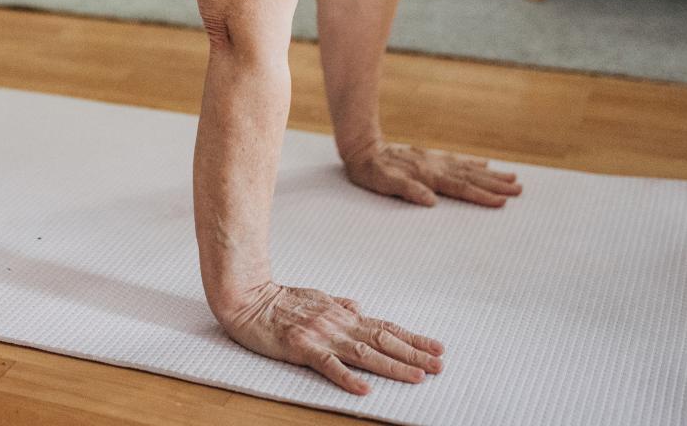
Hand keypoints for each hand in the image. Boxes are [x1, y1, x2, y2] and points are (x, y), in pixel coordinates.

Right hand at [213, 281, 443, 394]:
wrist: (246, 298)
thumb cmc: (279, 300)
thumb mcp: (316, 297)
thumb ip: (340, 305)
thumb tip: (361, 308)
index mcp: (342, 314)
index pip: (385, 327)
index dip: (412, 339)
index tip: (437, 348)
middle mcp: (338, 324)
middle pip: (382, 340)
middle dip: (413, 354)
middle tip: (440, 366)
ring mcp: (321, 335)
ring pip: (364, 353)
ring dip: (393, 366)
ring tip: (418, 377)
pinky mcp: (301, 347)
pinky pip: (328, 365)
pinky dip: (347, 377)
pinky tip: (365, 389)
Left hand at [342, 140, 521, 207]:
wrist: (362, 148)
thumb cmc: (371, 171)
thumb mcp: (382, 182)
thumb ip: (406, 190)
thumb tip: (430, 200)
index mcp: (427, 175)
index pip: (460, 187)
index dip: (482, 196)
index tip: (502, 203)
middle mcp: (435, 166)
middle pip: (471, 177)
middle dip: (496, 185)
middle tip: (520, 190)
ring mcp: (434, 161)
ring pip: (469, 168)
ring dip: (491, 175)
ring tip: (513, 178)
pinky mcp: (430, 158)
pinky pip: (458, 161)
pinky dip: (474, 163)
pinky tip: (485, 163)